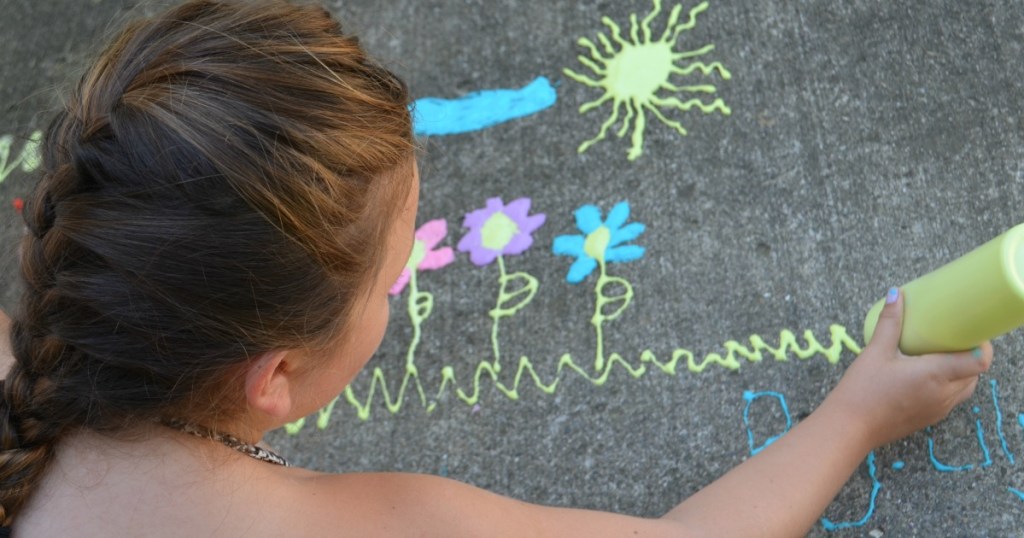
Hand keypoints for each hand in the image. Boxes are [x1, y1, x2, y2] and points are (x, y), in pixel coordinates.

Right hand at [823, 288, 992, 448]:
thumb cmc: (862, 390)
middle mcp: (944, 394)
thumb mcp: (875, 352)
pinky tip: (928, 375)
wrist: (850, 427)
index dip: (982, 345)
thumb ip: (889, 323)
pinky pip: (952, 398)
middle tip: (953, 337)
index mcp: (935, 375)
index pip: (979, 361)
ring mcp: (939, 409)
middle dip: (970, 354)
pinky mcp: (930, 418)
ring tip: (941, 355)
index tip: (971, 331)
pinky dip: (950, 384)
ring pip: (966, 387)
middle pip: (975, 373)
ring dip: (961, 371)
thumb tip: (896, 294)